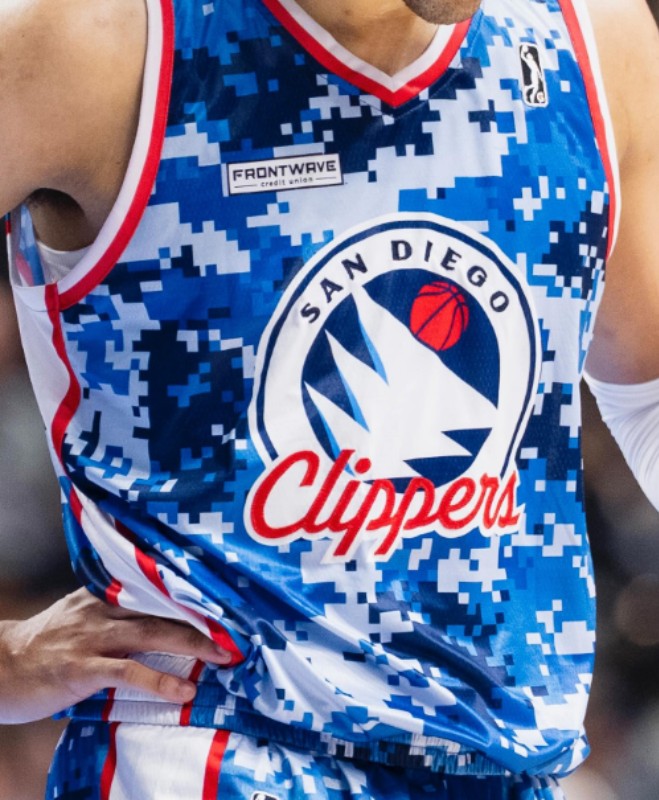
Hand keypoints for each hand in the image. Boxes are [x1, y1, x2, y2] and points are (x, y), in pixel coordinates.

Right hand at [0, 588, 233, 723]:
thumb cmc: (47, 643)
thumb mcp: (84, 615)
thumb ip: (119, 611)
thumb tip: (163, 617)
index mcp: (107, 593)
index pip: (158, 587)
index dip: (195, 593)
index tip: (230, 598)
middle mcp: (104, 608)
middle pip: (164, 607)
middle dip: (205, 618)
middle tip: (239, 628)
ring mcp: (94, 637)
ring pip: (153, 633)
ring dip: (194, 644)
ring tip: (225, 656)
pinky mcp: (83, 667)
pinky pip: (128, 671)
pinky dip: (158, 680)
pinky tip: (183, 690)